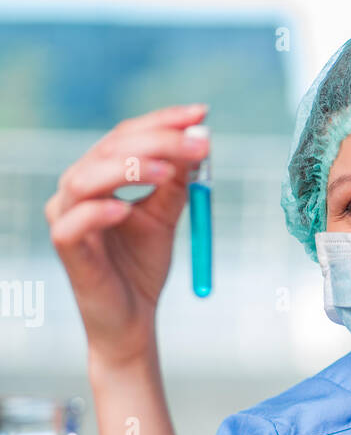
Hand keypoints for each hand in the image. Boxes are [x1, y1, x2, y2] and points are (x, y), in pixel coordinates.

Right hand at [45, 104, 209, 367]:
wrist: (133, 320)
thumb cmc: (142, 266)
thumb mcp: (165, 216)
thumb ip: (177, 182)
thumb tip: (199, 141)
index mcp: (98, 175)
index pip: (126, 135)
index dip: (163, 121)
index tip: (201, 114)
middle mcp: (76, 189)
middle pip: (109, 149)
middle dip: (157, 141)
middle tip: (199, 144)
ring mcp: (65, 217)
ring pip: (86, 178)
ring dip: (129, 168)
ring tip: (168, 172)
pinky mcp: (66, 249)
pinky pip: (74, 224)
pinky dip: (99, 212)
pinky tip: (126, 210)